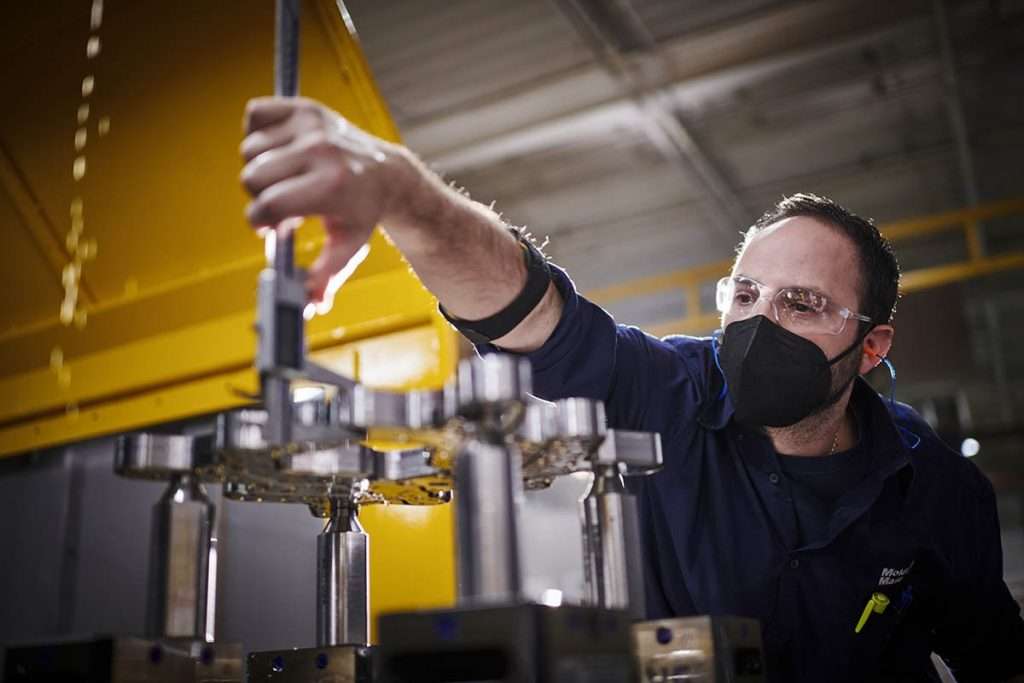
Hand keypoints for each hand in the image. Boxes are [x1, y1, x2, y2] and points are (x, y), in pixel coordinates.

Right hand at [240, 97, 409, 303]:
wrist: (387, 174)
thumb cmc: (362, 214)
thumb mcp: (348, 247)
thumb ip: (326, 277)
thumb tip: (308, 305)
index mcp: (330, 186)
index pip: (268, 204)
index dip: (259, 221)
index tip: (270, 226)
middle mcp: (321, 151)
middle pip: (251, 177)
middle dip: (260, 196)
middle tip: (284, 203)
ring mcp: (312, 125)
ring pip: (249, 149)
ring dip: (260, 166)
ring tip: (286, 178)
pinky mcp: (305, 108)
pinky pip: (255, 114)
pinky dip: (258, 132)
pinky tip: (280, 151)